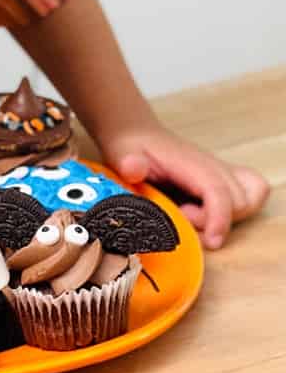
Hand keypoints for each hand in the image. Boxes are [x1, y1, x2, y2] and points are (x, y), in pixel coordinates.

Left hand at [100, 124, 269, 249]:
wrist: (135, 132)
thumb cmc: (130, 145)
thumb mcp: (121, 152)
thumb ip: (128, 162)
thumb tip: (133, 168)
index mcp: (190, 163)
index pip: (218, 191)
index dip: (219, 218)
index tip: (211, 240)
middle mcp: (211, 166)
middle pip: (238, 202)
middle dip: (216, 222)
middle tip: (182, 217)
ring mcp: (218, 172)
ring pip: (248, 200)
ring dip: (227, 218)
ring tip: (192, 215)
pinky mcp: (219, 179)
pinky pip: (250, 192)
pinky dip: (239, 210)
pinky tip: (208, 214)